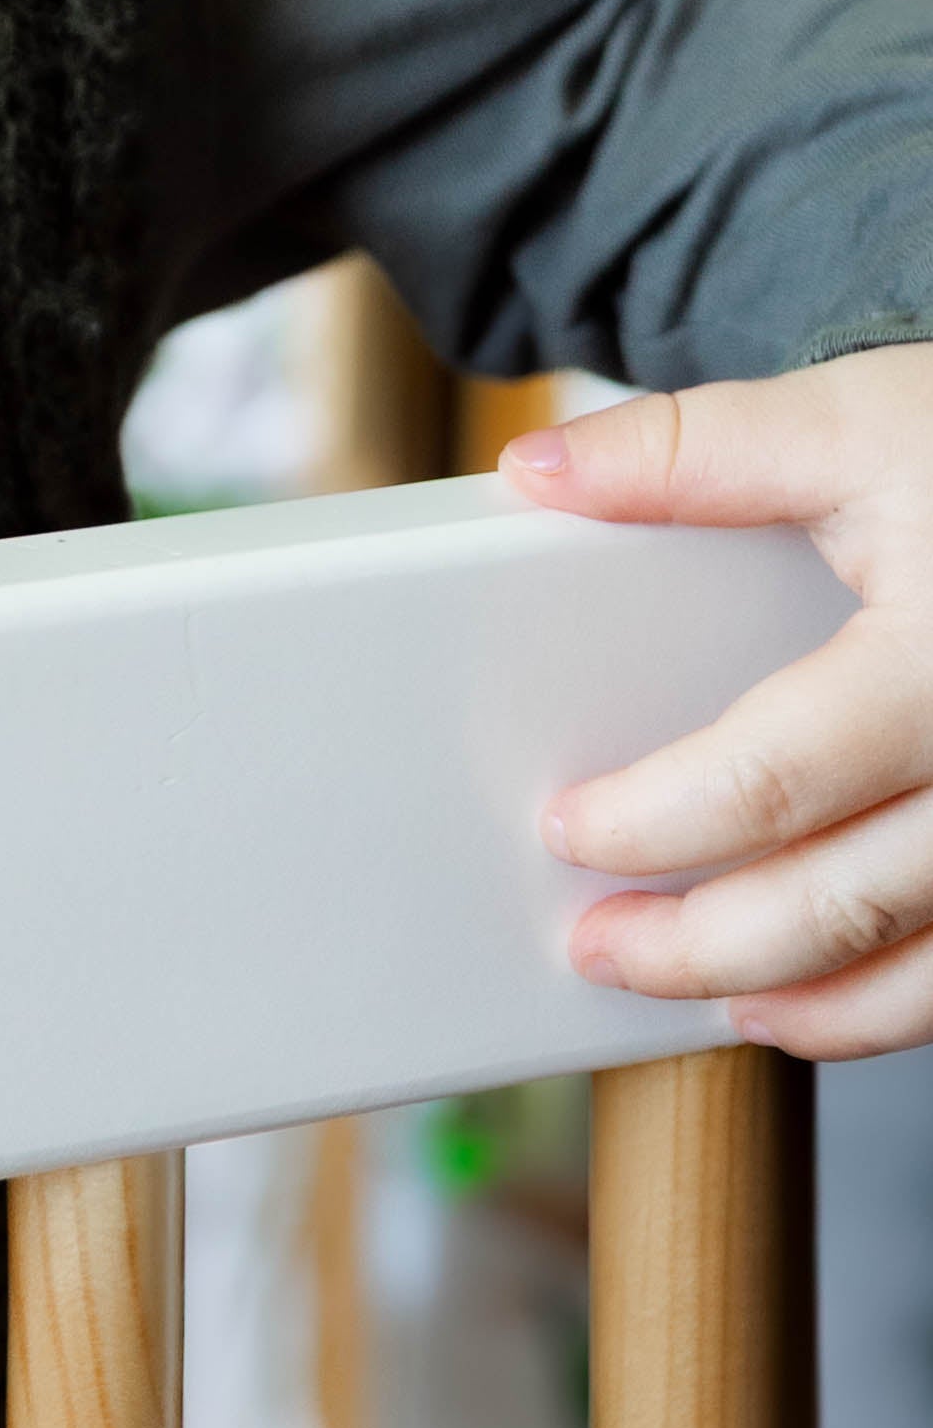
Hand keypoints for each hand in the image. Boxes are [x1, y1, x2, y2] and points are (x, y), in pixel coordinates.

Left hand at [508, 348, 932, 1056]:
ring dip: (802, 1002)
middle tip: (598, 949)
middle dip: (703, 947)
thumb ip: (689, 453)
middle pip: (840, 904)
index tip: (567, 829)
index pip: (773, 780)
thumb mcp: (848, 423)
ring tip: (701, 997)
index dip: (655, 821)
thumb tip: (534, 473)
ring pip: (923, 971)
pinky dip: (893, 1005)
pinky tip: (820, 999)